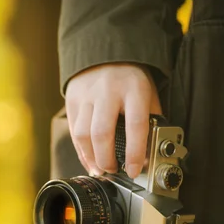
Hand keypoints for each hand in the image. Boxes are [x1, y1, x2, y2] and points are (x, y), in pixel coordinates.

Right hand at [65, 63, 161, 178]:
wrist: (105, 53)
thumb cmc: (130, 79)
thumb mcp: (148, 93)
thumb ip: (150, 121)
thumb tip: (148, 154)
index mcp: (134, 89)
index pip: (135, 126)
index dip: (135, 153)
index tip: (134, 170)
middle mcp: (108, 91)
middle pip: (102, 133)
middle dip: (106, 159)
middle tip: (113, 171)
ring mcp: (87, 95)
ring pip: (83, 134)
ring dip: (91, 158)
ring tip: (100, 169)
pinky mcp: (72, 99)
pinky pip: (73, 131)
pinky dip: (81, 151)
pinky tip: (88, 160)